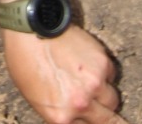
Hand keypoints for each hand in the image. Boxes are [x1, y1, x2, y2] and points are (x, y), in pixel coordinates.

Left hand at [2, 26, 125, 123]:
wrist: (29, 28)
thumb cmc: (24, 60)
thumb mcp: (35, 97)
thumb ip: (61, 112)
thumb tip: (76, 116)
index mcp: (61, 117)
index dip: (90, 122)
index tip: (96, 120)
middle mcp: (80, 104)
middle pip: (109, 121)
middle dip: (112, 121)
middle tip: (116, 120)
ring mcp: (94, 84)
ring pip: (112, 99)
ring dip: (105, 95)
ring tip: (91, 83)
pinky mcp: (102, 63)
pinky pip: (110, 75)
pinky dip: (104, 73)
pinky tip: (89, 64)